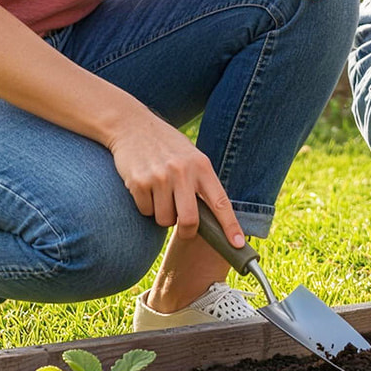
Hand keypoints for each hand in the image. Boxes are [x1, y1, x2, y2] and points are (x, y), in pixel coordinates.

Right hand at [109, 110, 243, 247]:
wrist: (133, 127)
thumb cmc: (167, 146)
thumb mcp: (192, 157)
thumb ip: (201, 182)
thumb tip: (212, 217)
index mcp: (202, 166)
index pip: (220, 202)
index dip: (230, 225)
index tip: (237, 244)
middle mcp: (183, 172)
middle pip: (190, 220)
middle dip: (188, 231)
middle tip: (185, 229)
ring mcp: (161, 178)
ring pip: (165, 220)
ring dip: (163, 215)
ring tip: (161, 194)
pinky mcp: (139, 183)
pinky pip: (146, 212)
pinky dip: (146, 207)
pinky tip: (146, 188)